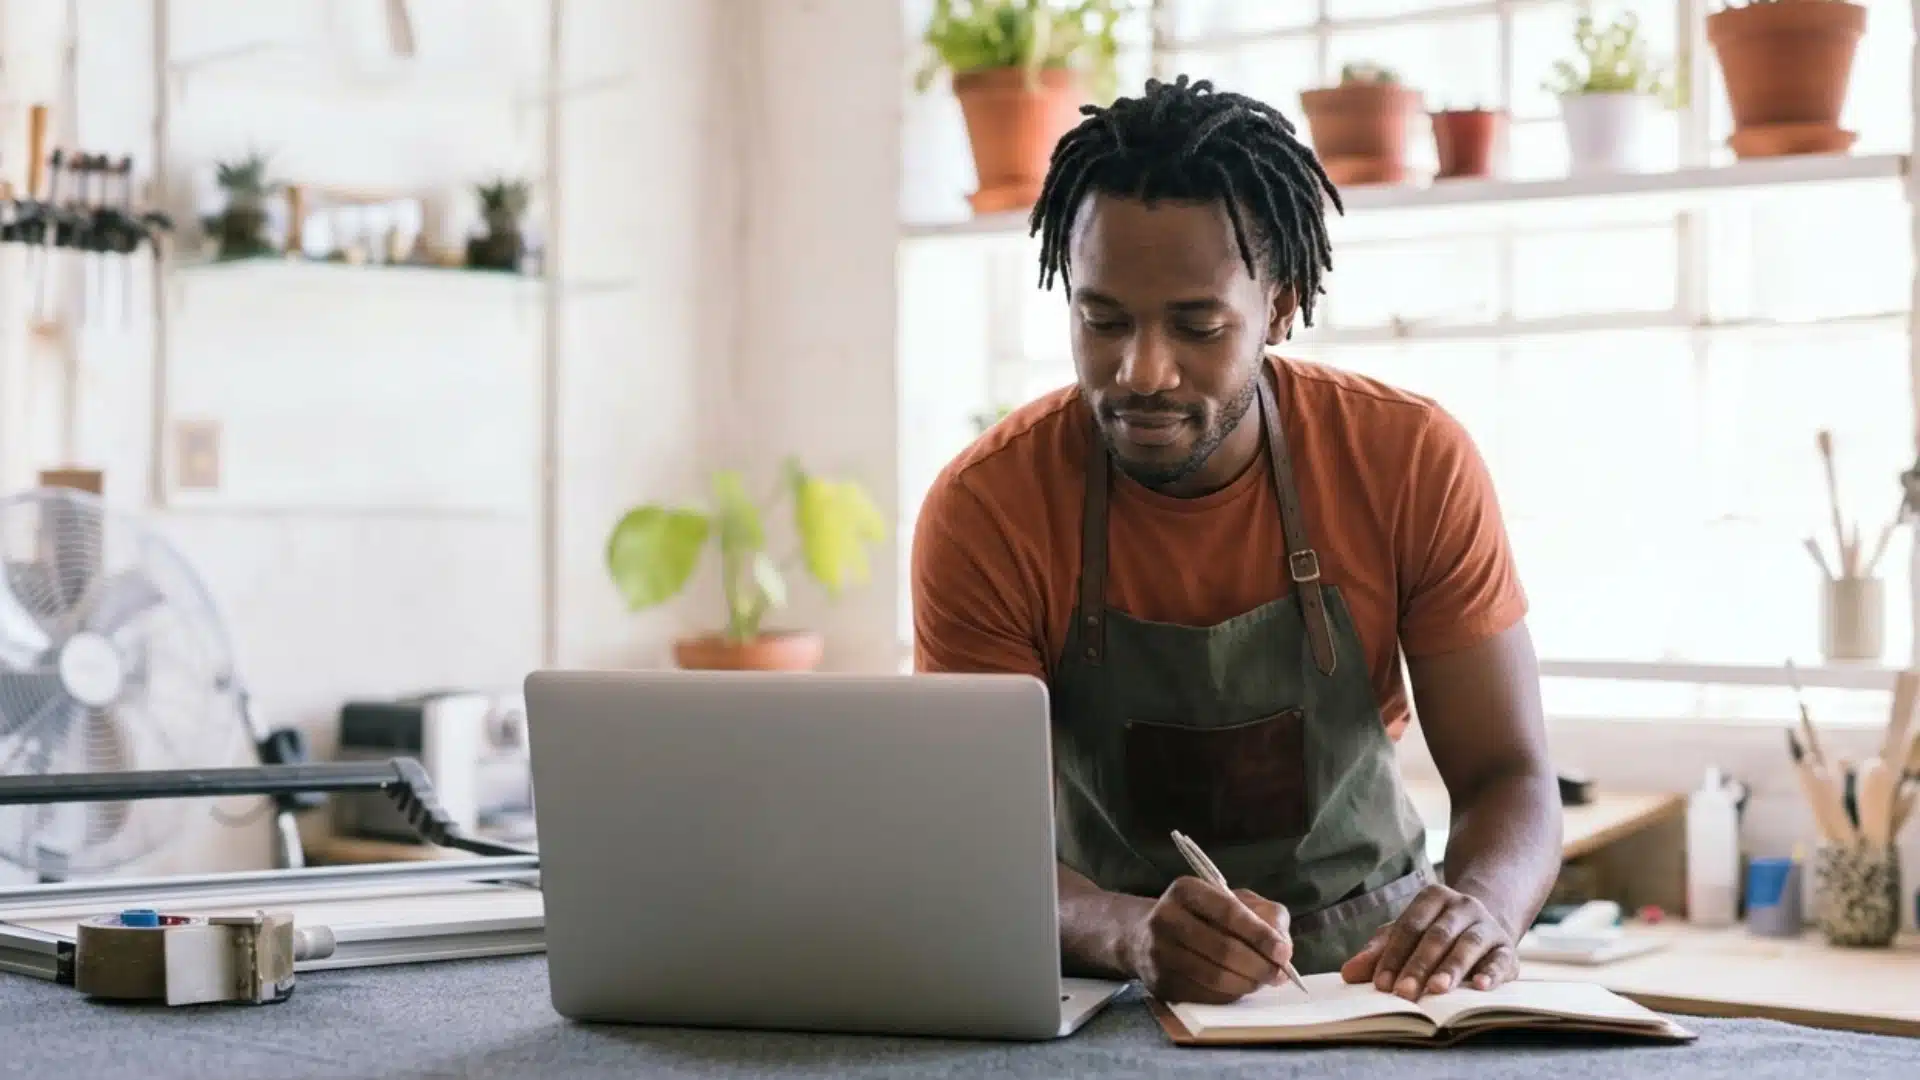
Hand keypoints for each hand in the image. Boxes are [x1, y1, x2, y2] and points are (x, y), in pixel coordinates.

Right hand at [1125, 877, 1293, 1004]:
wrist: (1142, 934)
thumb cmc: (1200, 915)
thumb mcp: (1230, 900)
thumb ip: (1264, 915)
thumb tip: (1283, 948)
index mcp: (1185, 890)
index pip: (1228, 912)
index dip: (1260, 934)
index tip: (1283, 952)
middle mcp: (1165, 918)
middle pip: (1223, 949)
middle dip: (1259, 965)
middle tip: (1278, 975)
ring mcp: (1158, 953)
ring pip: (1214, 976)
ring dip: (1246, 983)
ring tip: (1261, 981)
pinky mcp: (1159, 983)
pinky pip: (1203, 995)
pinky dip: (1228, 995)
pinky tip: (1237, 988)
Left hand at [1339, 885, 1516, 999]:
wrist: (1484, 926)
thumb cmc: (1434, 934)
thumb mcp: (1405, 937)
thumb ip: (1378, 952)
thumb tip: (1348, 973)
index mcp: (1432, 897)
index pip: (1409, 926)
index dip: (1393, 956)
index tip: (1380, 984)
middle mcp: (1462, 906)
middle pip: (1437, 936)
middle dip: (1418, 966)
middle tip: (1403, 993)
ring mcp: (1487, 925)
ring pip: (1467, 945)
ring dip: (1451, 968)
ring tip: (1436, 989)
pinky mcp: (1507, 948)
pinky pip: (1499, 959)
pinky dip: (1490, 973)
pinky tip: (1479, 986)